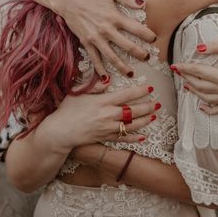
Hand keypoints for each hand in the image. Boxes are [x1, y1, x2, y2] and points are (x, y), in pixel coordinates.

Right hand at [41, 84, 157, 154]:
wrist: (59, 132)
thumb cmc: (67, 110)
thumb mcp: (79, 92)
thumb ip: (94, 85)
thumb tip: (107, 79)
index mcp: (103, 101)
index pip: (126, 95)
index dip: (140, 91)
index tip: (150, 87)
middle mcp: (108, 115)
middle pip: (133, 111)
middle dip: (147, 106)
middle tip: (157, 103)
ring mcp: (107, 128)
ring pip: (131, 125)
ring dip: (144, 120)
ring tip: (154, 116)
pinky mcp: (105, 138)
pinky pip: (123, 138)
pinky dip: (134, 138)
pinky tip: (144, 136)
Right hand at [51, 0, 156, 76]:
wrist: (68, 0)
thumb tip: (143, 4)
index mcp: (114, 16)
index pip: (136, 28)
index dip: (147, 35)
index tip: (154, 39)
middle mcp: (106, 29)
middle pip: (127, 46)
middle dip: (139, 53)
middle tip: (147, 58)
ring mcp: (96, 38)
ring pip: (112, 56)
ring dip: (123, 67)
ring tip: (131, 74)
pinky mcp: (86, 43)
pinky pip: (95, 59)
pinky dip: (100, 70)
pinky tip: (106, 79)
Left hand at [171, 37, 217, 113]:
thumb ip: (214, 46)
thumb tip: (196, 49)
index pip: (199, 72)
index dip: (186, 68)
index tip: (175, 65)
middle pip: (201, 86)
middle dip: (188, 79)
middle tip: (179, 72)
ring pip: (208, 98)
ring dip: (195, 92)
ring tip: (186, 84)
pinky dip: (210, 110)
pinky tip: (201, 107)